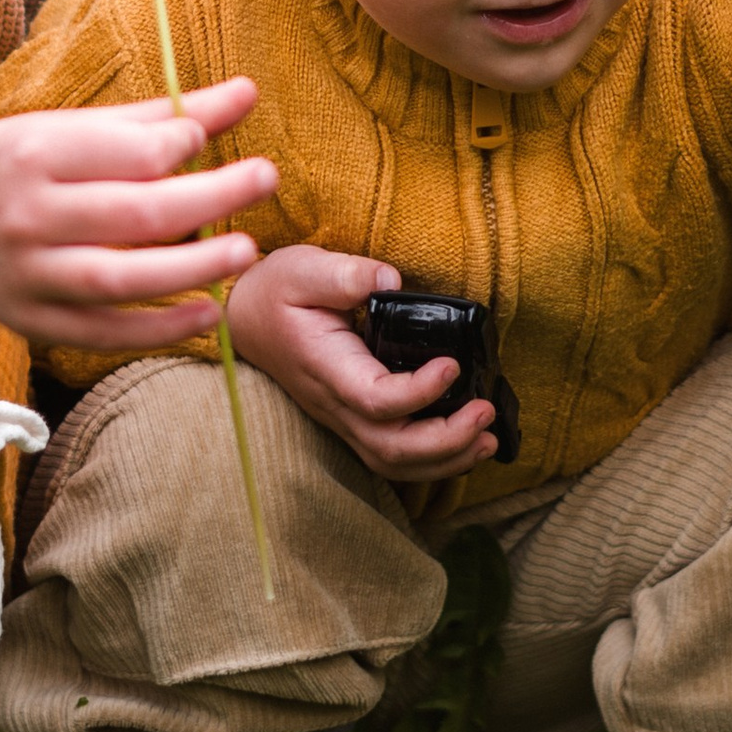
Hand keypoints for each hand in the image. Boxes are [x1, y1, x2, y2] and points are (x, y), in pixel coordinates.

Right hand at [0, 80, 276, 347]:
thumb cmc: (20, 163)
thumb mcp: (75, 126)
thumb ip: (162, 115)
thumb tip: (248, 93)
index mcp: (34, 153)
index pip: (126, 153)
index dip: (181, 144)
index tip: (209, 138)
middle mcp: (27, 216)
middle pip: (134, 215)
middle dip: (210, 198)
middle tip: (264, 180)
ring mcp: (28, 276)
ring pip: (120, 280)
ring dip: (193, 268)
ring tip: (246, 251)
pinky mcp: (32, 322)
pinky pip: (104, 333)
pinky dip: (160, 329)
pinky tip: (208, 312)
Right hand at [223, 243, 501, 480]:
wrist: (244, 318)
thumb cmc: (275, 291)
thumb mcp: (304, 268)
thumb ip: (346, 274)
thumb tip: (391, 279)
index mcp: (327, 368)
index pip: (376, 399)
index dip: (419, 391)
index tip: (451, 364)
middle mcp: (334, 404)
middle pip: (391, 448)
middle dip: (446, 440)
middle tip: (486, 410)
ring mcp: (342, 418)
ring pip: (393, 463)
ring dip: (445, 460)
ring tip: (487, 439)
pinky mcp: (351, 420)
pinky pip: (390, 457)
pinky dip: (431, 461)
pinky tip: (464, 444)